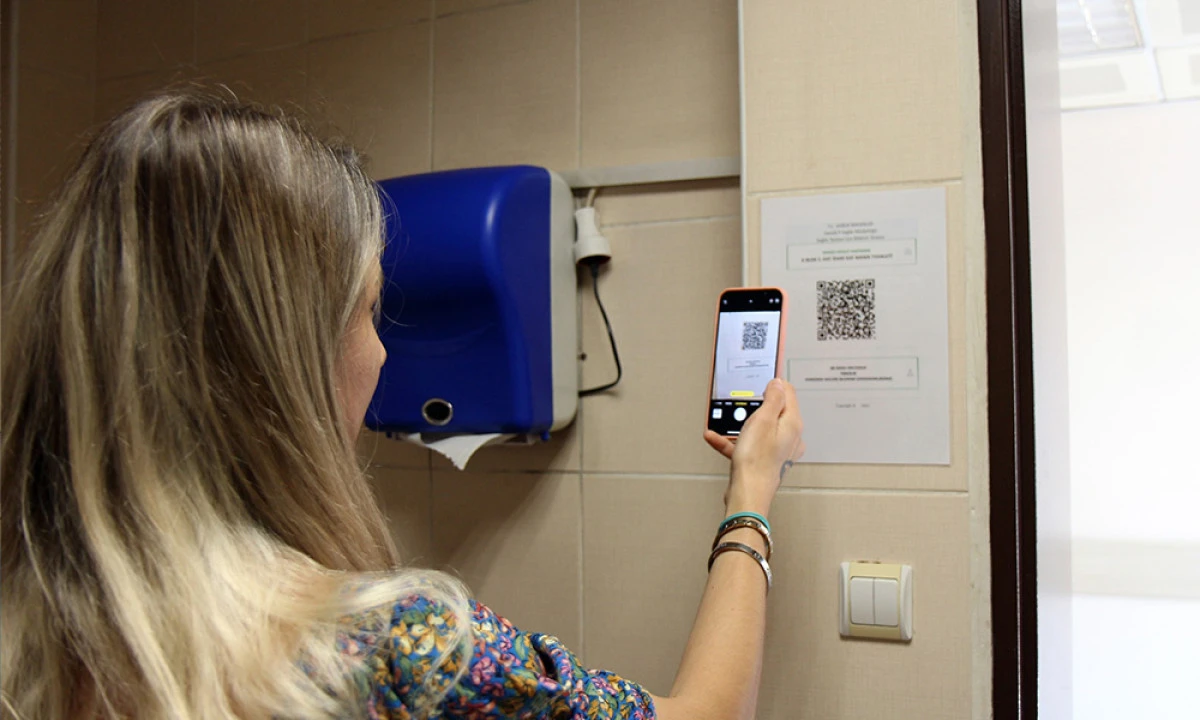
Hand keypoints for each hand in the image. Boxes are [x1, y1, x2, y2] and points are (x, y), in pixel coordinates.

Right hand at [704, 378, 803, 513]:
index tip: (762, 377)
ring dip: (739, 424)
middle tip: (741, 401)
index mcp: (792, 424)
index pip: (789, 393)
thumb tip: (778, 384)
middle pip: (774, 411)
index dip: (774, 383)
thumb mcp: (762, 420)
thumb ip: (772, 399)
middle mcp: (789, 437)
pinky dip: (733, 440)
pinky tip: (716, 438)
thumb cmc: (756, 462)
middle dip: (754, 405)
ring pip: (758, 428)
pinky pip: (747, 444)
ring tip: (723, 422)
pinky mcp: (763, 460)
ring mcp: (776, 450)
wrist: (747, 494)